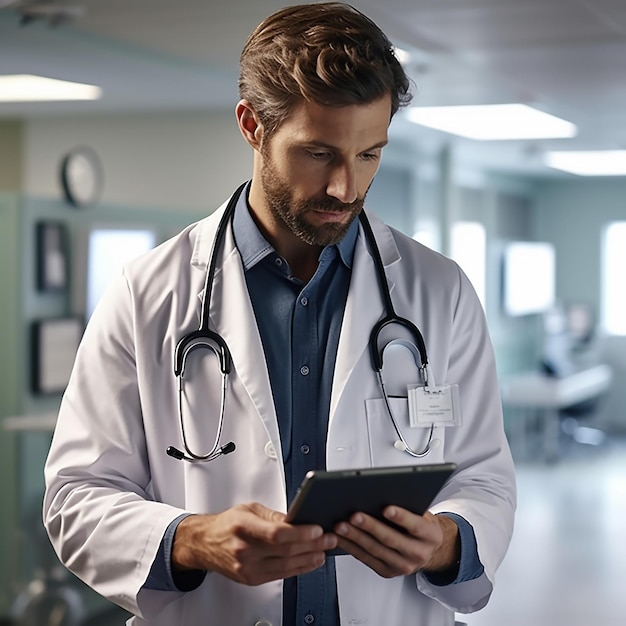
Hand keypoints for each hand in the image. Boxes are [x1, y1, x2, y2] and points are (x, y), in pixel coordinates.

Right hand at [172, 502, 336, 585]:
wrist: (204, 544)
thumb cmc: (226, 524)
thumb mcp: (249, 509)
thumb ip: (273, 515)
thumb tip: (297, 518)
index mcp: (243, 527)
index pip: (276, 533)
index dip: (300, 533)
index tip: (317, 529)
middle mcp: (244, 550)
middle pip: (285, 551)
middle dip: (312, 545)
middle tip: (329, 538)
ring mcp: (247, 567)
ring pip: (285, 566)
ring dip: (309, 559)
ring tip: (324, 551)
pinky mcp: (251, 579)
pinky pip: (280, 575)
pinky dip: (298, 568)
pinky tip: (309, 562)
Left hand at [334, 507, 459, 578]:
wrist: (427, 551)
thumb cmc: (421, 525)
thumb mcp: (422, 513)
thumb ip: (408, 506)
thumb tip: (382, 492)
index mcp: (430, 536)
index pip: (415, 526)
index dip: (401, 517)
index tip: (386, 508)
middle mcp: (418, 554)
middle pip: (390, 539)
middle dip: (370, 526)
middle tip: (354, 515)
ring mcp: (403, 566)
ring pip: (375, 550)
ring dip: (355, 538)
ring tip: (341, 526)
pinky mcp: (388, 572)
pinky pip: (366, 559)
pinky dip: (351, 547)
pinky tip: (340, 537)